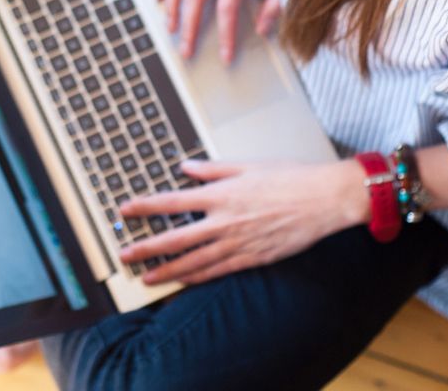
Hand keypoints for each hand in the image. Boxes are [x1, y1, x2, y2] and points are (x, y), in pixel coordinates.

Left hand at [117, 158, 368, 285]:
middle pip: (176, 239)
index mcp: (221, 194)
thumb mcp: (248, 165)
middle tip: (124, 255)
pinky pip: (218, 271)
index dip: (145, 206)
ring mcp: (237, 243)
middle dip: (146, 248)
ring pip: (194, 262)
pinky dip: (198, 278)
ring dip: (167, 271)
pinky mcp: (252, 258)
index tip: (125, 209)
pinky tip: (183, 282)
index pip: (172, 201)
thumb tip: (185, 166)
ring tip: (146, 278)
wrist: (323, 199)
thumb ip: (213, 169)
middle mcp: (224, 221)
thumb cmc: (290, 177)